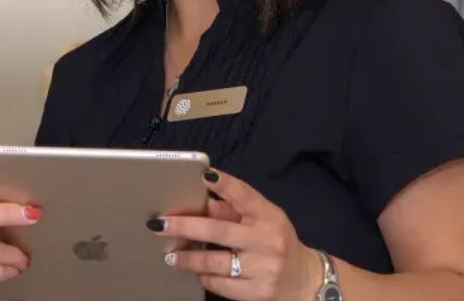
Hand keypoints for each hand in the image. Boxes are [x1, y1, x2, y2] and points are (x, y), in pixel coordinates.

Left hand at [147, 169, 318, 300]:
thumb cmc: (275, 241)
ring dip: (187, 258)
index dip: (224, 184)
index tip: (203, 175)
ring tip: (170, 255)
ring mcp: (263, 268)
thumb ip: (233, 210)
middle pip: (218, 231)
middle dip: (184, 227)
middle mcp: (266, 240)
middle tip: (159, 224)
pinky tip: (195, 272)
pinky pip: (220, 284)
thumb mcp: (262, 219)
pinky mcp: (257, 292)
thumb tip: (199, 199)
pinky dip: (203, 276)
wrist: (305, 279)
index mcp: (268, 215)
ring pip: (214, 262)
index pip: (245, 195)